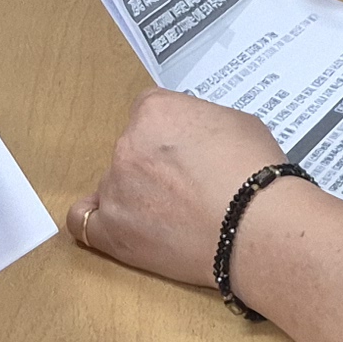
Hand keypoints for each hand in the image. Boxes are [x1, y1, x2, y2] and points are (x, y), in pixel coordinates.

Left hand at [65, 92, 288, 290]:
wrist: (258, 228)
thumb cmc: (257, 176)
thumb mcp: (236, 123)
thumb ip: (201, 122)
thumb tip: (195, 135)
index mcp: (155, 111)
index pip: (148, 114)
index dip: (170, 135)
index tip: (184, 153)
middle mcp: (128, 144)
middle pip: (131, 150)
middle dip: (156, 167)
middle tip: (188, 188)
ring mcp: (116, 188)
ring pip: (115, 186)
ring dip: (137, 197)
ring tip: (175, 218)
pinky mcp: (112, 230)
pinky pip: (83, 222)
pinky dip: (96, 222)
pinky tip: (117, 226)